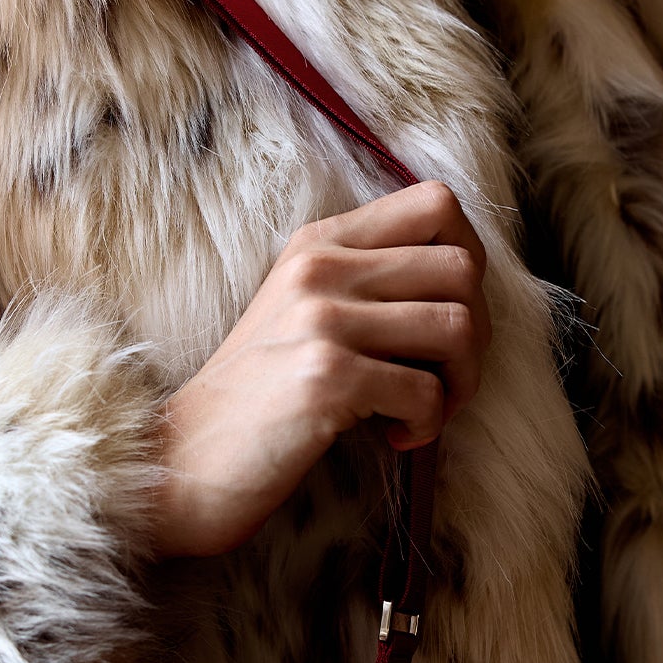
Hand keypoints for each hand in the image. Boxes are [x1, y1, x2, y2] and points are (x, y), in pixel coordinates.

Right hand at [149, 182, 489, 558]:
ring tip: (422, 411)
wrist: (186, 459)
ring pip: (458, 326)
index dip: (470, 257)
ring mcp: (321, 319)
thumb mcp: (302, 309)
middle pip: (462, 268)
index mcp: (320, 242)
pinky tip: (397, 438)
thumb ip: (367, 280)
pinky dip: (428, 425)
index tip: (450, 312)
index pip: (437, 203)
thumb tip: (466, 282)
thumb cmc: (260, 395)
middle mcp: (321, 267)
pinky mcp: (326, 377)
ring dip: (460, 383)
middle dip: (476, 334)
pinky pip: (427, 391)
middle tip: (444, 379)